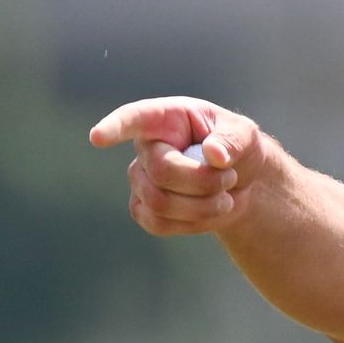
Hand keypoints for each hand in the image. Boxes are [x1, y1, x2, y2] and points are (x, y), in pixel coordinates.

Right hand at [89, 96, 270, 235]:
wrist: (240, 182)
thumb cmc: (238, 147)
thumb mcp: (245, 134)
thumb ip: (232, 140)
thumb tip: (214, 153)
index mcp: (166, 118)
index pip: (134, 118)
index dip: (115, 127)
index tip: (98, 137)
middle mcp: (147, 147)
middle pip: (160, 171)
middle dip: (203, 180)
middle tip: (230, 177)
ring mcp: (140, 179)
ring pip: (159, 202)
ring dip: (203, 204)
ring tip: (226, 195)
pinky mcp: (143, 209)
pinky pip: (158, 224)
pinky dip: (194, 222)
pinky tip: (210, 210)